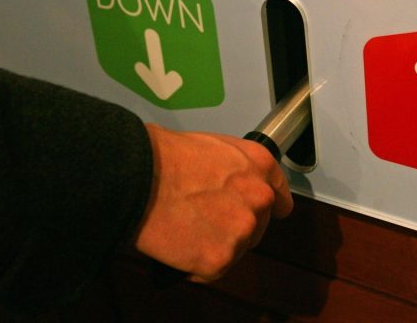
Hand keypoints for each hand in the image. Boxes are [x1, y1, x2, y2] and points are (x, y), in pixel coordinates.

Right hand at [133, 124, 293, 282]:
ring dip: (214, 245)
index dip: (263, 207)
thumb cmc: (163, 156)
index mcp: (259, 165)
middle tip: (201, 219)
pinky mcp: (221, 258)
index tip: (254, 214)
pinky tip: (178, 245)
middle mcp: (259, 197)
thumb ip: (235, 166)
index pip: (279, 196)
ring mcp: (241, 230)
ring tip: (184, 228)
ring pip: (235, 249)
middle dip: (232, 227)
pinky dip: (194, 266)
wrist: (137, 176)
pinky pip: (212, 270)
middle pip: (256, 226)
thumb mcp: (212, 145)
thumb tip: (230, 183)